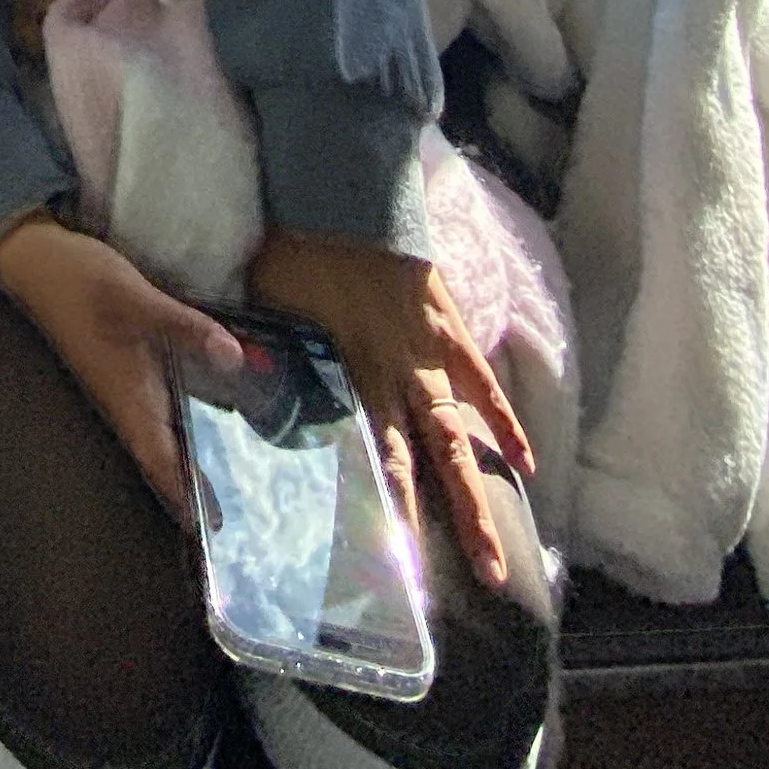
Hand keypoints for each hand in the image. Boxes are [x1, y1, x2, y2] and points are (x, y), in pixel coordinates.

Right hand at [0, 213, 242, 520]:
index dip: (184, 497)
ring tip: (217, 489)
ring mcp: (118, 385)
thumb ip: (184, 327)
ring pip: (156, 439)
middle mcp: (122, 399)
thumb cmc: (81, 282)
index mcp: (126, 395)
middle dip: (188, 492)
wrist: (34, 260)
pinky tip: (195, 427)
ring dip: (182, 465)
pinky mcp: (119, 368)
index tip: (209, 533)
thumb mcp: (135, 299)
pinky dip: (175, 431)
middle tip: (223, 523)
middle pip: (159, 459)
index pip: (159, 461)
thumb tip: (234, 359)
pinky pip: (153, 414)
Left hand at [247, 225, 534, 588]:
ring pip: (466, 434)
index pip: (380, 457)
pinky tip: (524, 461)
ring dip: (484, 491)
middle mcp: (401, 376)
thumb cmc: (293, 249)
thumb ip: (267, 355)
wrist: (342, 190)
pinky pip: (482, 381)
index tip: (399, 561)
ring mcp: (432, 353)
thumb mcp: (267, 309)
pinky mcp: (451, 327)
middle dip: (460, 521)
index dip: (392, 509)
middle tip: (485, 578)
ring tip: (503, 550)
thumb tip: (244, 390)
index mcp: (355, 374)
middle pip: (437, 459)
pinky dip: (505, 420)